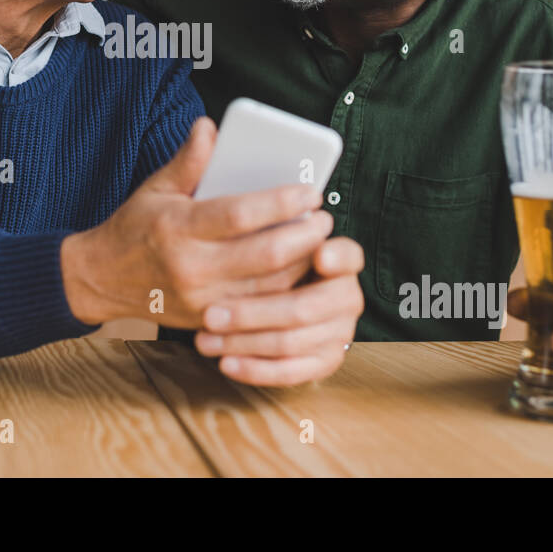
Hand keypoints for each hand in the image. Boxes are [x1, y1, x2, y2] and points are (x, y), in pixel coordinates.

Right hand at [61, 117, 330, 330]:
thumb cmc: (133, 228)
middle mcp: (191, 267)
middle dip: (304, 236)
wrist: (100, 280)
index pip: (240, 215)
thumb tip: (210, 126)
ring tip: (320, 242)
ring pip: (270, 288)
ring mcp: (202, 300)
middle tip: (324, 218)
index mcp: (177, 227)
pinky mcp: (209, 321)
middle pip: (265, 255)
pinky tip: (301, 271)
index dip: (281, 203)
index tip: (309, 192)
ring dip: (303, 265)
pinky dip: (286, 292)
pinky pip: (260, 311)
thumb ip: (188, 160)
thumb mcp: (155, 188)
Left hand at [193, 234, 364, 385]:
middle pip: (303, 307)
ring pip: (290, 341)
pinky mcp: (327, 360)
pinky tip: (226, 363)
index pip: (348, 255)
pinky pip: (291, 372)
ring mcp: (340, 330)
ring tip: (204, 339)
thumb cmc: (269, 260)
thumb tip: (242, 179)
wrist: (285, 302)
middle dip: (252, 314)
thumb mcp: (267, 233)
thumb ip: (269, 225)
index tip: (319, 255)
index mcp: (340, 259)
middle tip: (209, 314)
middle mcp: (347, 295)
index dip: (336, 257)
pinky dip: (256, 369)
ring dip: (243, 343)